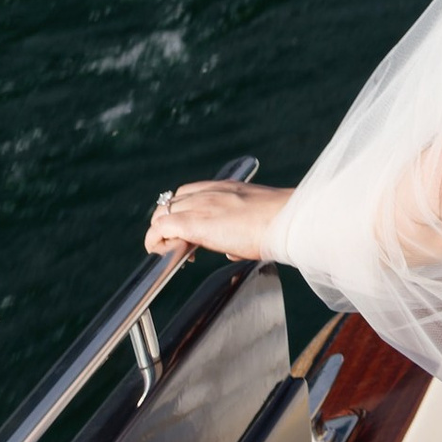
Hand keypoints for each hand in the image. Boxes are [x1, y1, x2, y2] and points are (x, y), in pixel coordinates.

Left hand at [145, 180, 291, 264]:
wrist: (285, 220)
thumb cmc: (280, 222)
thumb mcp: (257, 220)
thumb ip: (240, 230)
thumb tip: (233, 247)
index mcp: (226, 187)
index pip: (191, 193)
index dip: (184, 212)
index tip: (190, 232)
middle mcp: (210, 191)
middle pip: (172, 201)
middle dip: (169, 221)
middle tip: (179, 244)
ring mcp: (200, 205)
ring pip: (162, 212)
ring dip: (161, 231)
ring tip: (171, 250)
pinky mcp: (193, 223)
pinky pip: (160, 228)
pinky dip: (156, 241)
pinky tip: (164, 254)